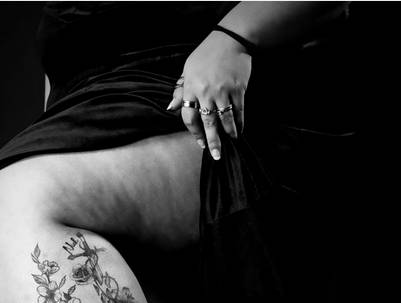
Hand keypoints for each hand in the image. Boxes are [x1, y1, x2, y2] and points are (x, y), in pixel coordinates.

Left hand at [167, 31, 251, 159]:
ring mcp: (223, 90)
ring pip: (225, 119)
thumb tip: (171, 109)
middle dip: (213, 141)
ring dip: (229, 134)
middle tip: (216, 155)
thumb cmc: (206, 55)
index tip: (200, 144)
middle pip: (208, 123)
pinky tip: (239, 130)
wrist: (230, 39)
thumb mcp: (188, 70)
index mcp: (191, 88)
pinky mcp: (238, 88)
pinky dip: (239, 122)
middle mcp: (206, 92)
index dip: (195, 133)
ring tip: (231, 142)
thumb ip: (180, 91)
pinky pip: (238, 111)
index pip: (189, 117)